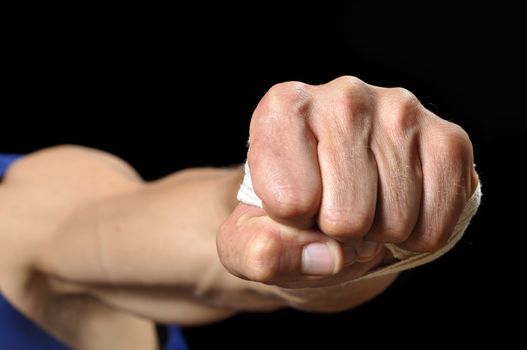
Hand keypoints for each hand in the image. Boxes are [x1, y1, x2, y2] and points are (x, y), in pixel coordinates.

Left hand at [218, 76, 476, 292]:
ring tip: (364, 206)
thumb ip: (258, 251)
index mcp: (285, 106)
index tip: (294, 206)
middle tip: (332, 211)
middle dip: (338, 233)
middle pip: (347, 216)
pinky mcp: (448, 140)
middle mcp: (345, 96)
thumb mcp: (249, 241)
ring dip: (377, 235)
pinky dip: (415, 237)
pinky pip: (436, 226)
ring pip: (395, 223)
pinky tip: (398, 207)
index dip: (293, 224)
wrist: (335, 201)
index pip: (292, 202)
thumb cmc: (288, 216)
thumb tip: (325, 255)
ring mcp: (402, 112)